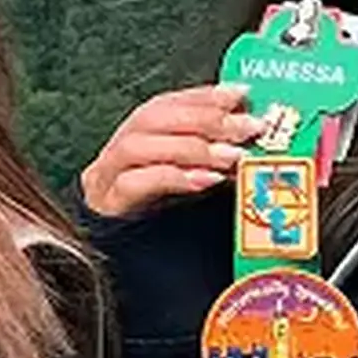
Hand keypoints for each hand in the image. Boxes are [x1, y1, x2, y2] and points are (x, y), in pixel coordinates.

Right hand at [77, 83, 259, 218]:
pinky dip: (172, 177)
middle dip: (204, 118)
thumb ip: (213, 156)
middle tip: (247, 127)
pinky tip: (205, 180)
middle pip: (152, 118)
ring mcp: (106, 178)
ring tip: (231, 156)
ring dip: (190, 147)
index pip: (168, 103)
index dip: (203, 96)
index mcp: (137, 138)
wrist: (125, 262)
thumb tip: (251, 135)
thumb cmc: (163, 221)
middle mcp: (117, 151)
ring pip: (137, 146)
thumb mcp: (192, 180)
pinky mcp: (107, 207)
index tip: (241, 95)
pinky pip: (133, 184)